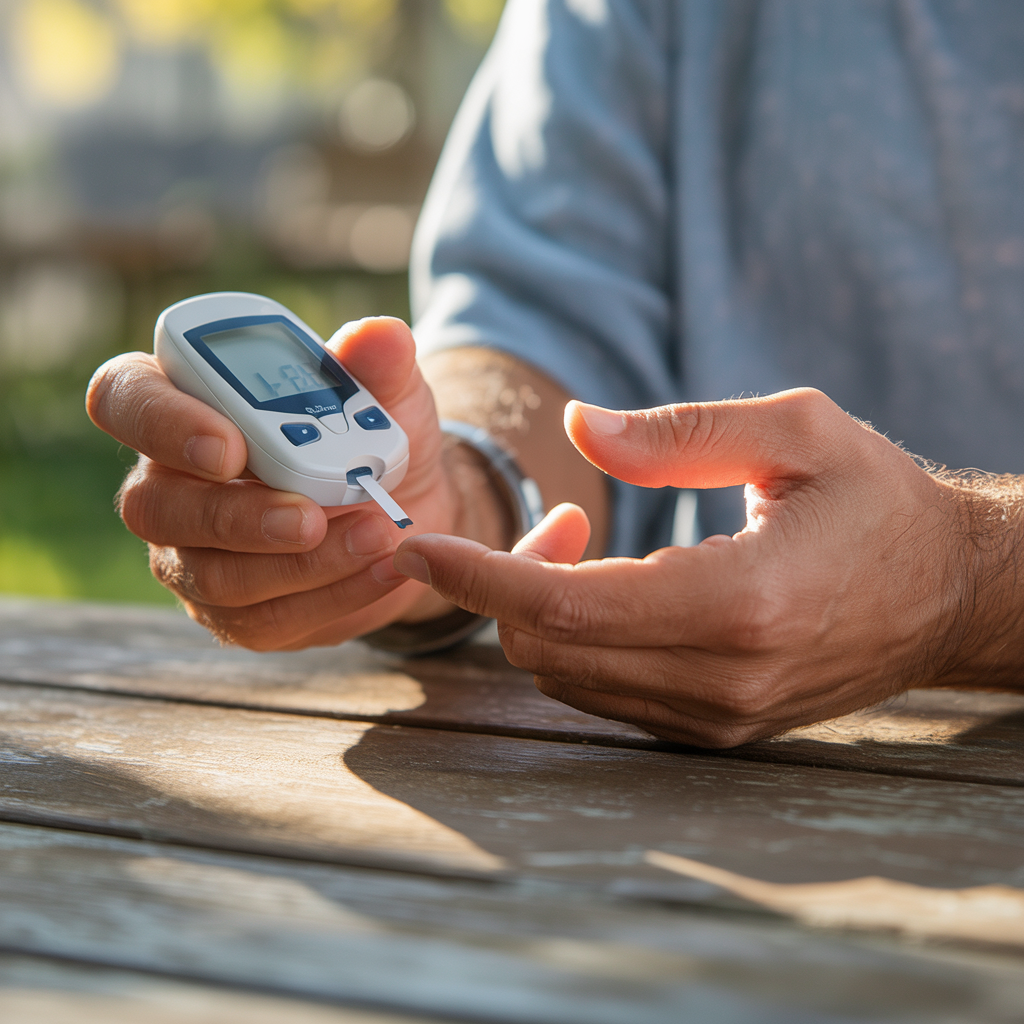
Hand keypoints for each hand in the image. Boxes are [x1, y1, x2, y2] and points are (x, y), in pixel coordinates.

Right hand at [86, 317, 467, 648]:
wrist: (406, 509)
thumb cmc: (372, 438)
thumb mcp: (389, 393)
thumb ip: (379, 364)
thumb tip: (379, 336)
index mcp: (185, 403)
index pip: (125, 399)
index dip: (162, 422)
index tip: (230, 445)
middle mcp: (170, 482)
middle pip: (157, 505)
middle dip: (237, 515)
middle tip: (310, 517)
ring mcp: (194, 554)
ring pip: (212, 575)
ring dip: (299, 564)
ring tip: (375, 536)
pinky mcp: (235, 611)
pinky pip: (264, 621)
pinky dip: (331, 598)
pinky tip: (382, 571)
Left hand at [391, 388, 1013, 746]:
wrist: (947, 594)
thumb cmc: (877, 500)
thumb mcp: (796, 431)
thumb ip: (681, 431)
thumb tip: (579, 428)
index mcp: (742, 602)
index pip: (566, 606)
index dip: (477, 576)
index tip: (415, 548)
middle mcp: (723, 679)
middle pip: (549, 649)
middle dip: (506, 584)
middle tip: (553, 520)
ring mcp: (719, 718)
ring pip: (568, 678)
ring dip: (540, 612)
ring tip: (583, 545)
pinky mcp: (716, 731)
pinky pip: (604, 694)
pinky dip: (575, 642)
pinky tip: (608, 592)